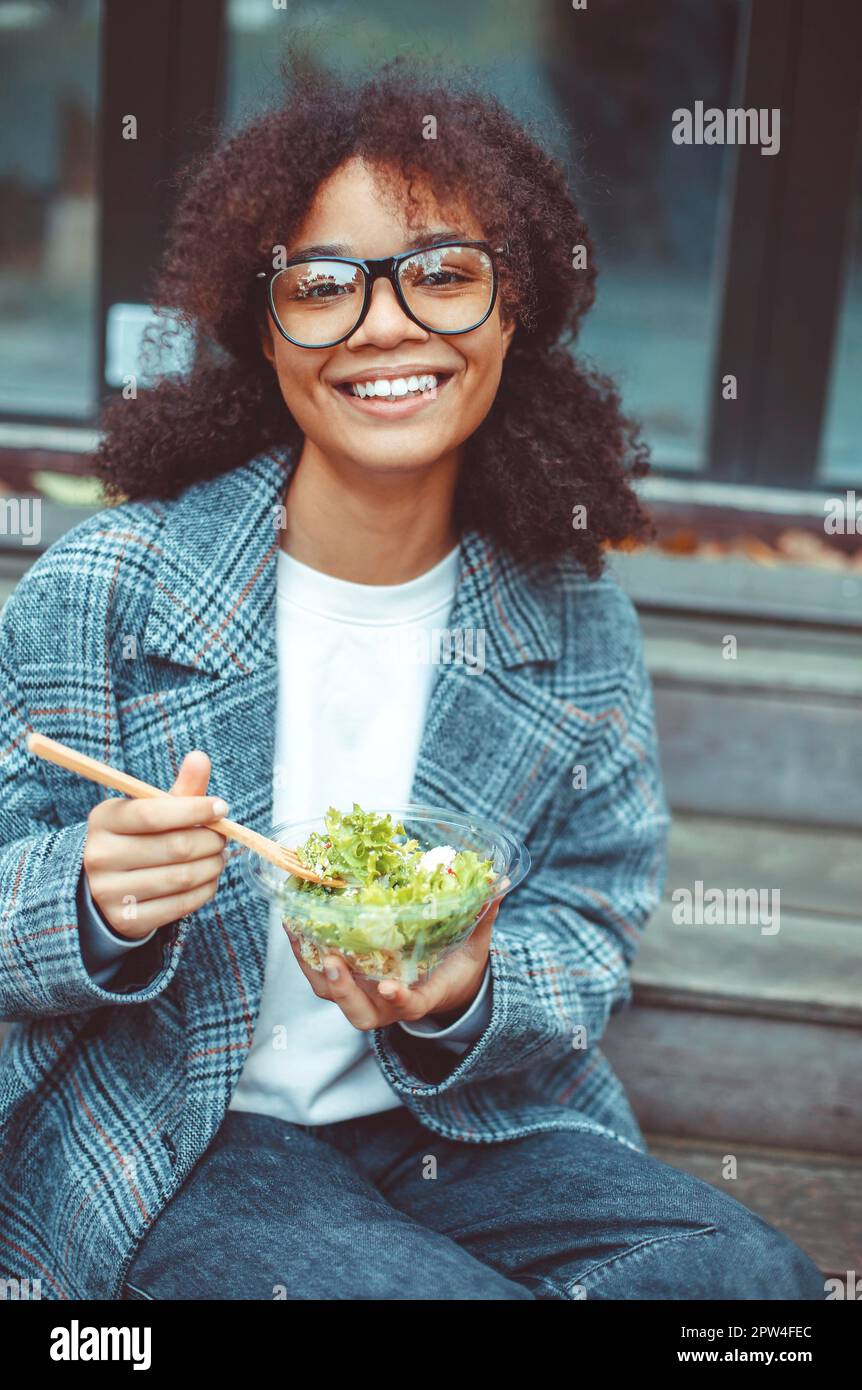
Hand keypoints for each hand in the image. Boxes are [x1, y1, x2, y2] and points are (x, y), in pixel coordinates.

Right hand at [82, 750, 228, 938]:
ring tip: (219, 857)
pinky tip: (209, 879)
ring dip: (212, 866)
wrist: (103, 887)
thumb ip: (179, 789)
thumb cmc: (136, 838)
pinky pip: (180, 905)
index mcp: (105, 819)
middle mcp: (101, 855)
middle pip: (175, 847)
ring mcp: (111, 891)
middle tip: (223, 838)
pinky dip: (205, 891)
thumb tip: (200, 758)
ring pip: (182, 878)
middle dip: (211, 841)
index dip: (194, 810)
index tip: (221, 808)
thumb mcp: (150, 810)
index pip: (154, 814)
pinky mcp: (126, 920)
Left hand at [289, 890, 505, 1031]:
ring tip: (297, 931)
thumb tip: (500, 881)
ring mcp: (365, 994)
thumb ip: (484, 916)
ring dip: (311, 968)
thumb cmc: (457, 965)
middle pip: (360, 1012)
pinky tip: (293, 921)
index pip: (411, 1006)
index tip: (390, 987)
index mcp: (423, 996)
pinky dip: (303, 951)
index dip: (400, 1000)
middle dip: (343, 991)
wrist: (442, 987)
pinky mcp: (348, 980)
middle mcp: (388, 1003)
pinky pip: (319, 974)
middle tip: (331, 962)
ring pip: (332, 994)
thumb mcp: (475, 944)